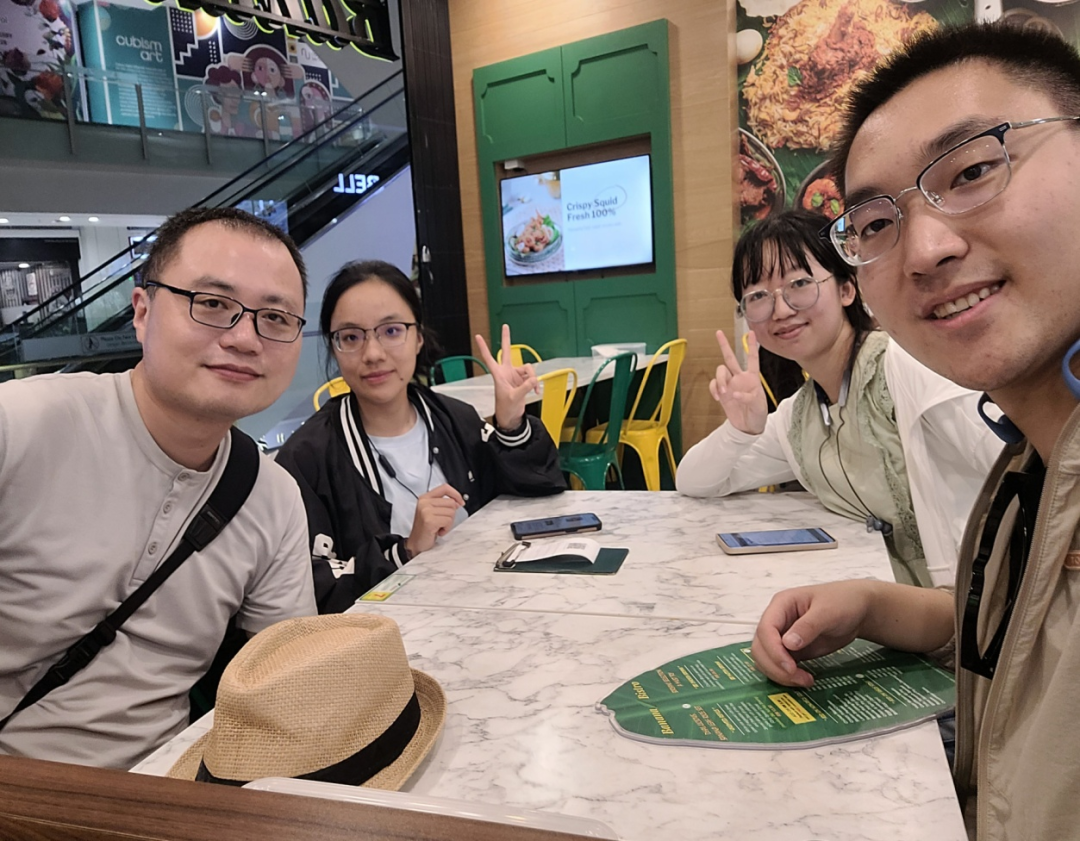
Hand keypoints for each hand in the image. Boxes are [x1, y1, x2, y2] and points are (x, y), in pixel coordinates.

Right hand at [405, 484, 464, 555]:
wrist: (416, 543)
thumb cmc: (426, 528)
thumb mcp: (433, 512)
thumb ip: (443, 504)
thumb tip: (458, 502)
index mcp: (425, 498)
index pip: (444, 488)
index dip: (455, 494)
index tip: (460, 502)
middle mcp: (424, 502)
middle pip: (451, 502)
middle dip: (451, 514)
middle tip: (441, 522)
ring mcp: (426, 511)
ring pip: (451, 512)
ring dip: (448, 523)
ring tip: (439, 527)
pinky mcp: (429, 520)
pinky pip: (448, 521)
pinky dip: (446, 528)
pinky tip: (438, 531)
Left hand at [474, 324, 538, 430]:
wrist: (511, 416)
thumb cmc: (506, 408)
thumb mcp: (514, 398)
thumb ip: (524, 387)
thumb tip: (533, 379)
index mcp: (498, 375)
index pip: (489, 358)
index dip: (483, 348)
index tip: (478, 337)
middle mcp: (507, 372)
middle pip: (507, 351)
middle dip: (506, 339)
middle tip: (505, 326)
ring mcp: (515, 375)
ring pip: (528, 368)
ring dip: (532, 378)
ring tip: (533, 389)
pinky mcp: (523, 380)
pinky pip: (532, 377)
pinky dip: (535, 383)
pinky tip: (535, 391)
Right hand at [708, 330, 767, 434]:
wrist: (748, 427)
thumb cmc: (758, 414)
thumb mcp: (759, 406)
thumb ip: (748, 398)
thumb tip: (734, 393)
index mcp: (752, 378)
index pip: (752, 358)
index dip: (752, 345)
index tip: (751, 332)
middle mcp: (740, 378)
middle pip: (730, 358)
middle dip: (724, 345)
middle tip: (718, 333)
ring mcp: (730, 384)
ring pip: (720, 371)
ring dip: (720, 380)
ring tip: (723, 393)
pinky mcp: (722, 393)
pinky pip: (714, 384)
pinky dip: (714, 389)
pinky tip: (718, 397)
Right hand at [749, 580, 874, 687]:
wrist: (858, 609)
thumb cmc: (843, 602)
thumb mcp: (828, 611)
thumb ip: (808, 626)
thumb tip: (788, 644)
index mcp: (781, 605)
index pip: (765, 629)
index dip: (773, 650)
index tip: (790, 667)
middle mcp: (777, 621)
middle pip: (760, 647)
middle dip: (775, 666)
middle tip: (797, 677)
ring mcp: (782, 636)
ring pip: (765, 659)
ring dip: (779, 674)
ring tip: (805, 680)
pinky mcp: (791, 651)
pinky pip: (779, 666)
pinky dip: (786, 676)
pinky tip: (805, 679)